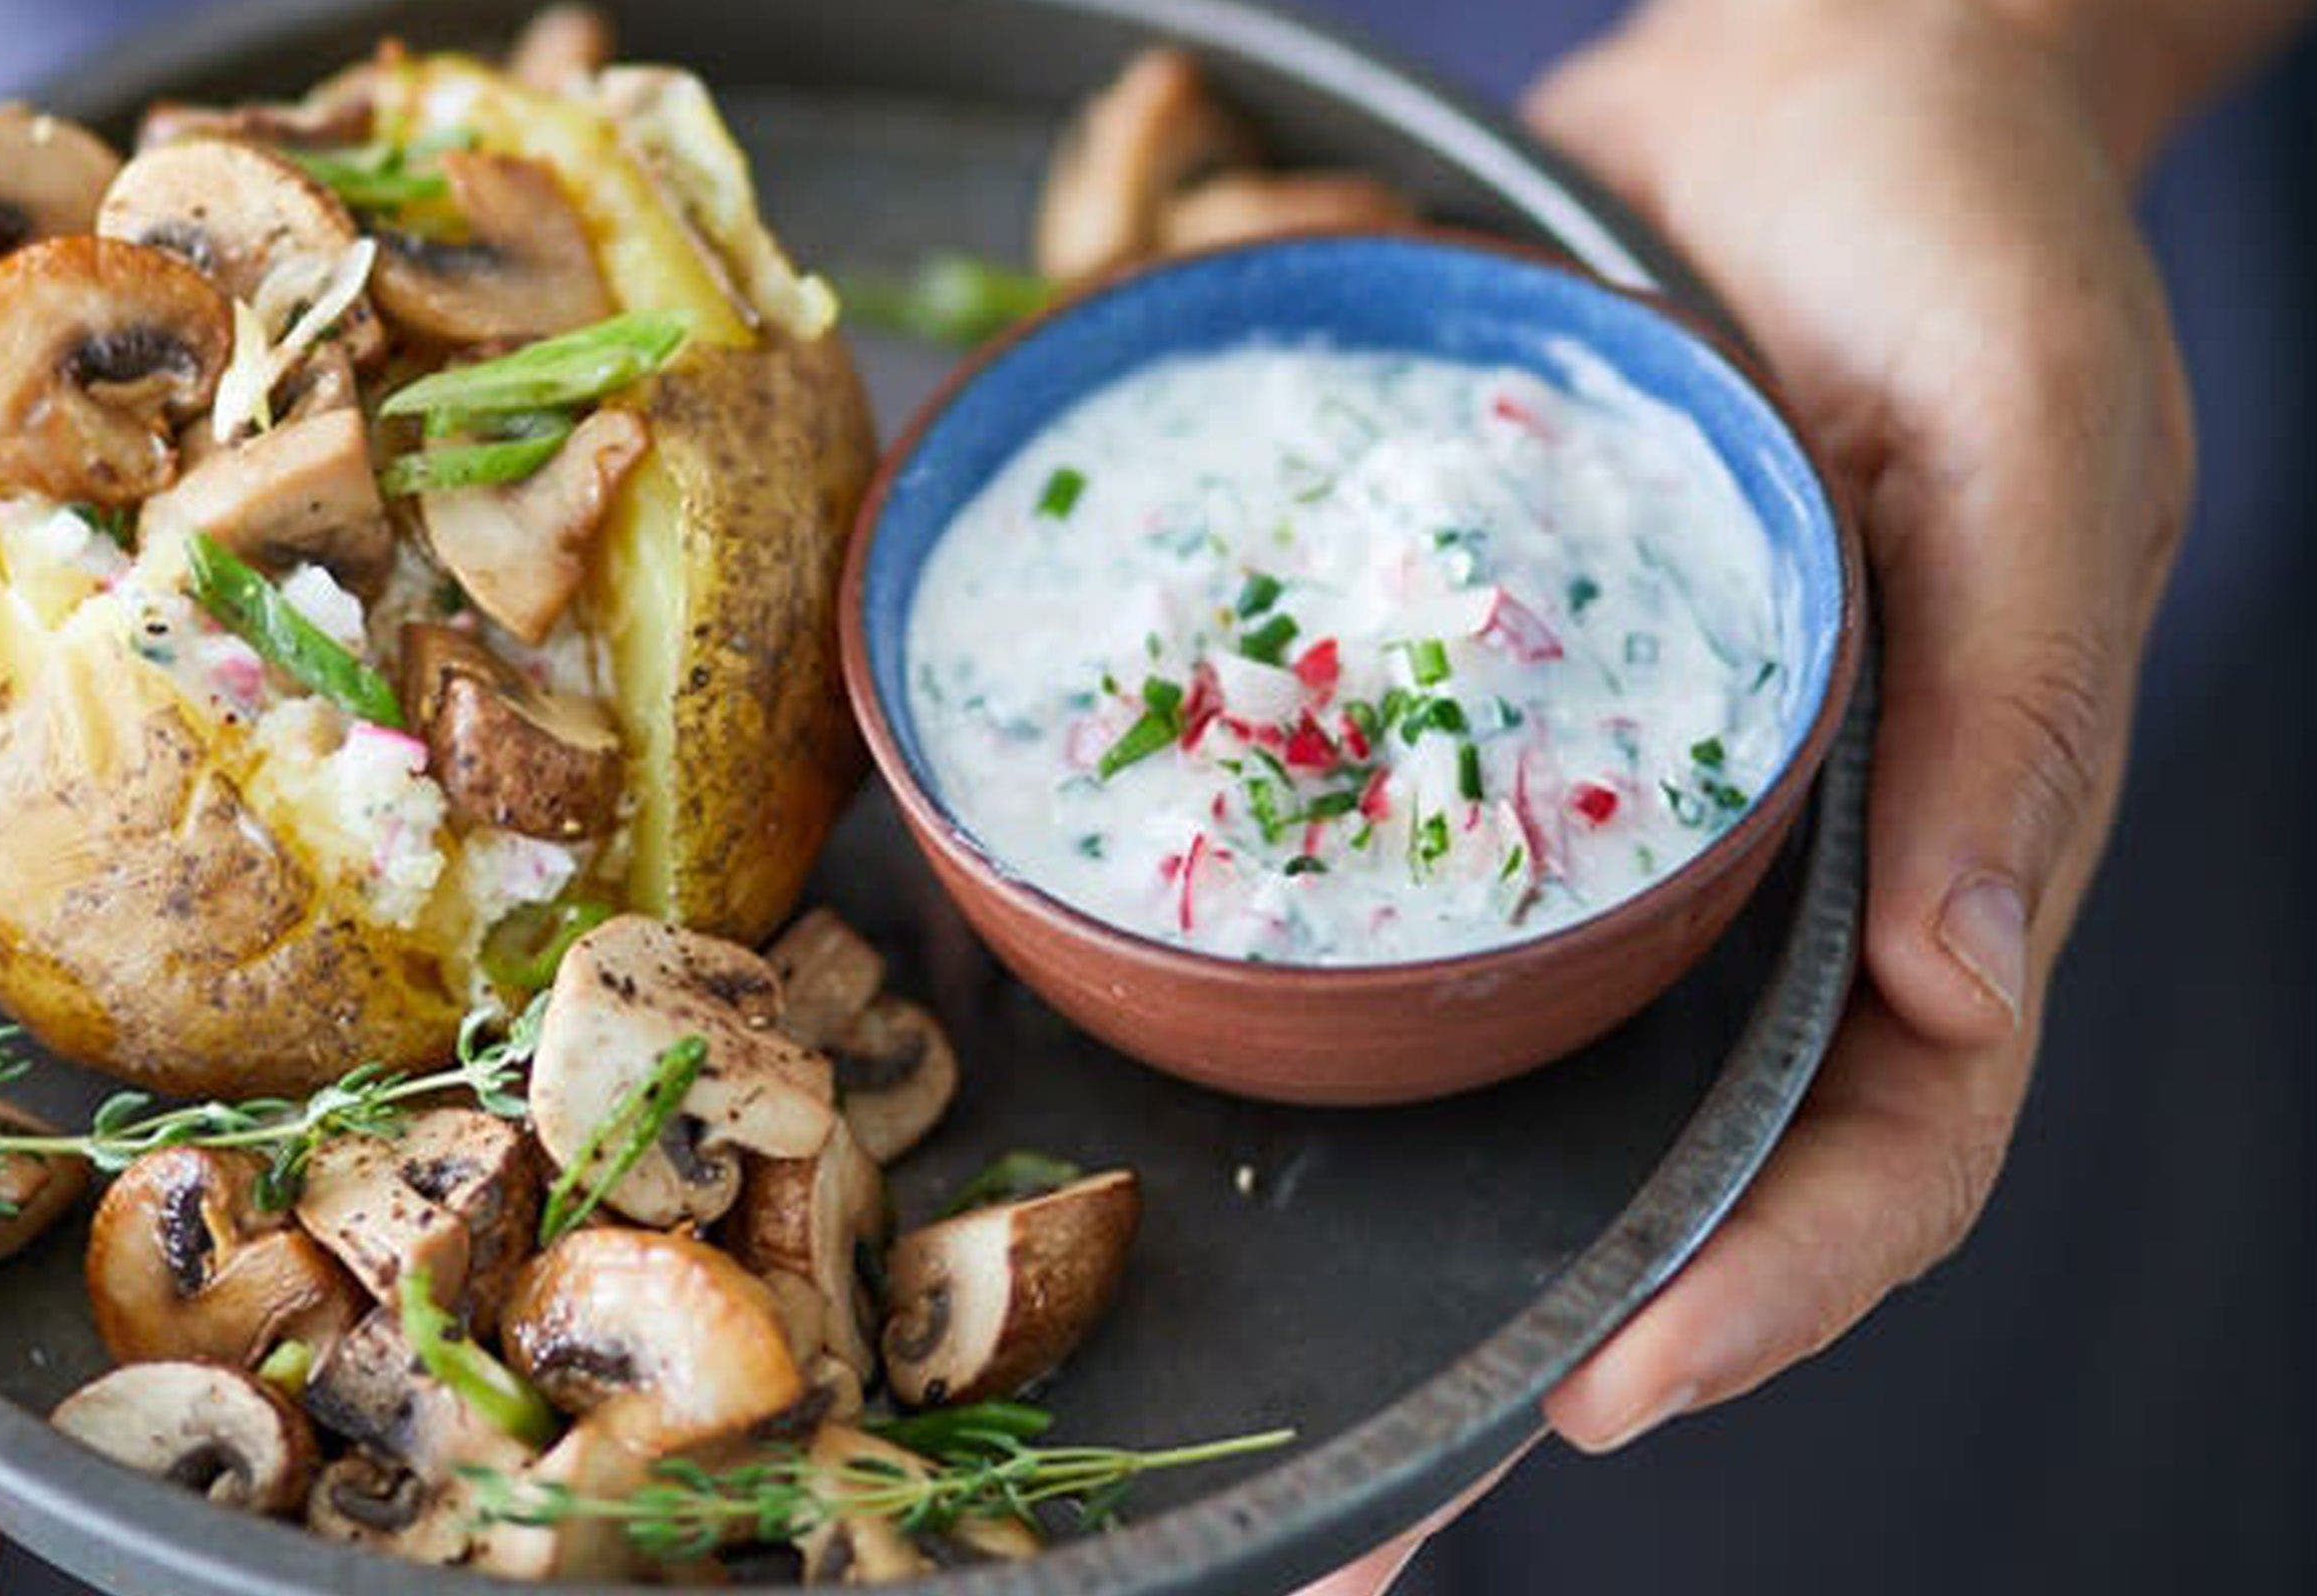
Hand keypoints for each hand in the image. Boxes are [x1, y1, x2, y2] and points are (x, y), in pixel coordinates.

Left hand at [1301, 0, 2232, 1586]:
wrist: (1812, 85)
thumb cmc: (1969, 250)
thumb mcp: (2038, 445)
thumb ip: (2016, 713)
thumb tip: (1961, 988)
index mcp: (1929, 853)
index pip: (1881, 1145)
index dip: (1772, 1292)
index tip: (1610, 1389)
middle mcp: (1751, 867)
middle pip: (1654, 1147)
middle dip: (1519, 1324)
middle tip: (1359, 1512)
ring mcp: (1596, 806)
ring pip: (1497, 1044)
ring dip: (1366, 1199)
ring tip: (1198, 1330)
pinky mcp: (1458, 709)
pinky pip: (1367, 857)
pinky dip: (1266, 948)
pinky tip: (1104, 1009)